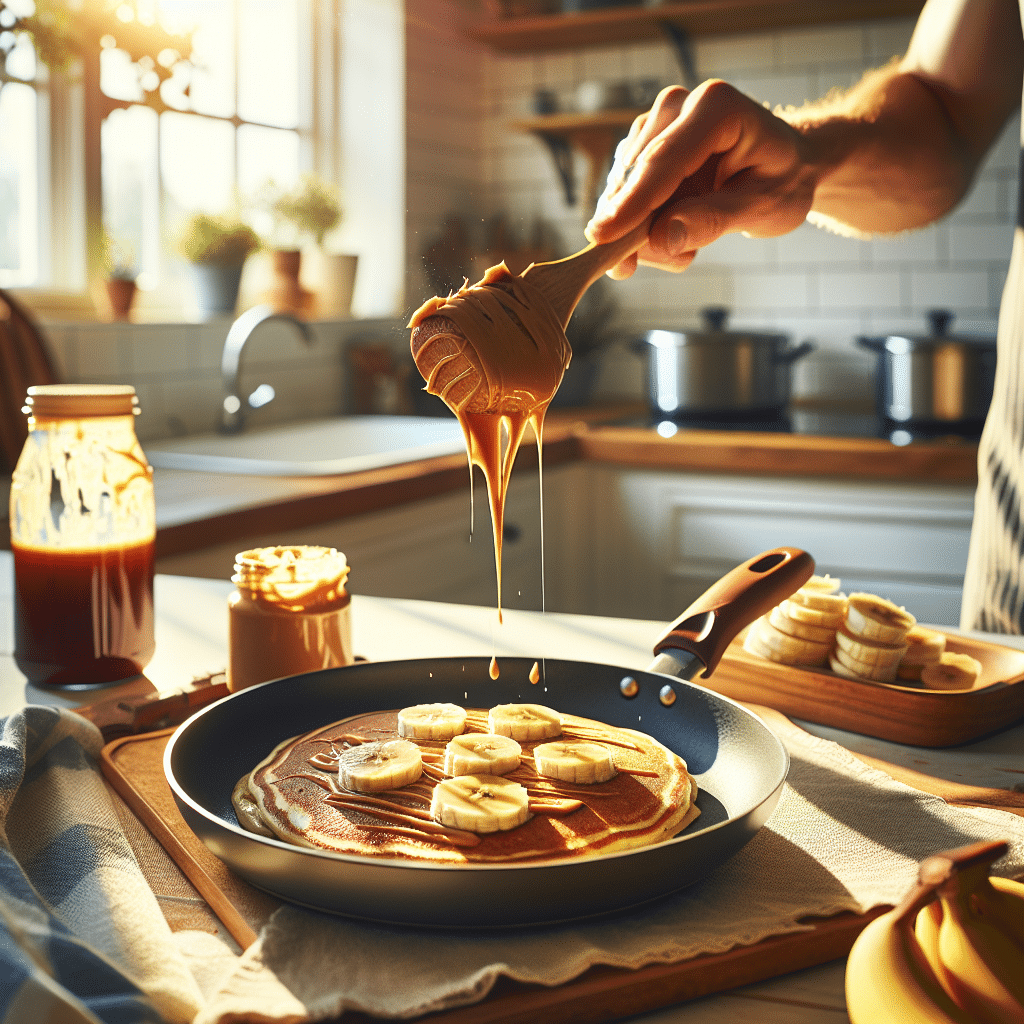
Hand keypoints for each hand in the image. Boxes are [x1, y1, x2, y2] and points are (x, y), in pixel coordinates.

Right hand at [585, 82, 820, 278]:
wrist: (784, 167)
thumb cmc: (781, 180)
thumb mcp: (765, 207)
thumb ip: (714, 220)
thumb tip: (661, 239)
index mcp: (714, 108)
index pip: (663, 161)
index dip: (632, 202)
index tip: (602, 237)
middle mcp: (675, 107)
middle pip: (634, 179)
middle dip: (643, 230)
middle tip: (683, 258)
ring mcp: (653, 128)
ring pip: (622, 195)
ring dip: (647, 234)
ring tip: (694, 243)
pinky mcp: (638, 152)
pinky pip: (623, 202)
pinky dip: (644, 229)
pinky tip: (678, 230)